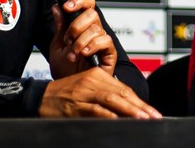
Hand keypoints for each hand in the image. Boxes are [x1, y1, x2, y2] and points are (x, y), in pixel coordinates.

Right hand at [40, 66, 162, 118]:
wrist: (39, 96)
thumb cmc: (65, 94)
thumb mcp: (87, 89)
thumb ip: (105, 95)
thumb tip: (127, 108)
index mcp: (98, 75)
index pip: (124, 89)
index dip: (139, 101)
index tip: (152, 112)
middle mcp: (93, 81)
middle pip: (122, 94)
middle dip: (140, 107)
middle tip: (154, 117)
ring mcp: (84, 93)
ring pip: (112, 101)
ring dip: (129, 111)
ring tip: (143, 119)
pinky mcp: (75, 105)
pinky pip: (94, 110)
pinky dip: (107, 115)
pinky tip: (118, 120)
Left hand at [48, 0, 116, 78]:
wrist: (71, 91)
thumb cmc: (66, 71)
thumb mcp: (57, 47)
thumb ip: (59, 27)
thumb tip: (56, 8)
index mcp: (83, 27)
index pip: (87, 5)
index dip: (79, 1)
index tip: (67, 6)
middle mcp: (94, 32)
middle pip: (92, 14)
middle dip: (76, 26)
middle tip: (68, 40)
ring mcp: (102, 42)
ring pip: (96, 29)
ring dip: (80, 41)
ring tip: (73, 53)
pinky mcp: (109, 54)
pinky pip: (105, 42)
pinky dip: (92, 46)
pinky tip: (84, 54)